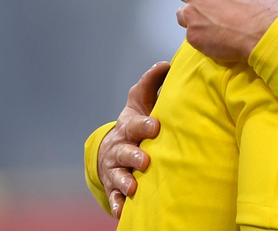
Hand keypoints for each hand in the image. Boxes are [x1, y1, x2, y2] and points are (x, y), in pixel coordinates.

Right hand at [98, 61, 168, 217]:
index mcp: (128, 127)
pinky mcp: (114, 188)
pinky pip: (115, 198)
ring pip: (118, 176)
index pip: (136, 125)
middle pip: (125, 151)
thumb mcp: (140, 102)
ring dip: (125, 181)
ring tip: (134, 188)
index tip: (156, 126)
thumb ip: (152, 83)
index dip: (145, 124)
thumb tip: (167, 63)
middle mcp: (119, 148)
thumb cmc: (134, 123)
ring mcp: (116, 169)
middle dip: (134, 155)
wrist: (110, 150)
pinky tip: (123, 213)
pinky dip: (118, 205)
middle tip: (145, 159)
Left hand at [176, 0, 277, 60]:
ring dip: (195, 15)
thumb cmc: (267, 1)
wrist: (269, 32)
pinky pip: (192, 34)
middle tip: (213, 3)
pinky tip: (218, 35)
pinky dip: (202, 35)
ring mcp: (192, 15)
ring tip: (214, 22)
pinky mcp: (194, 36)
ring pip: (183, 13)